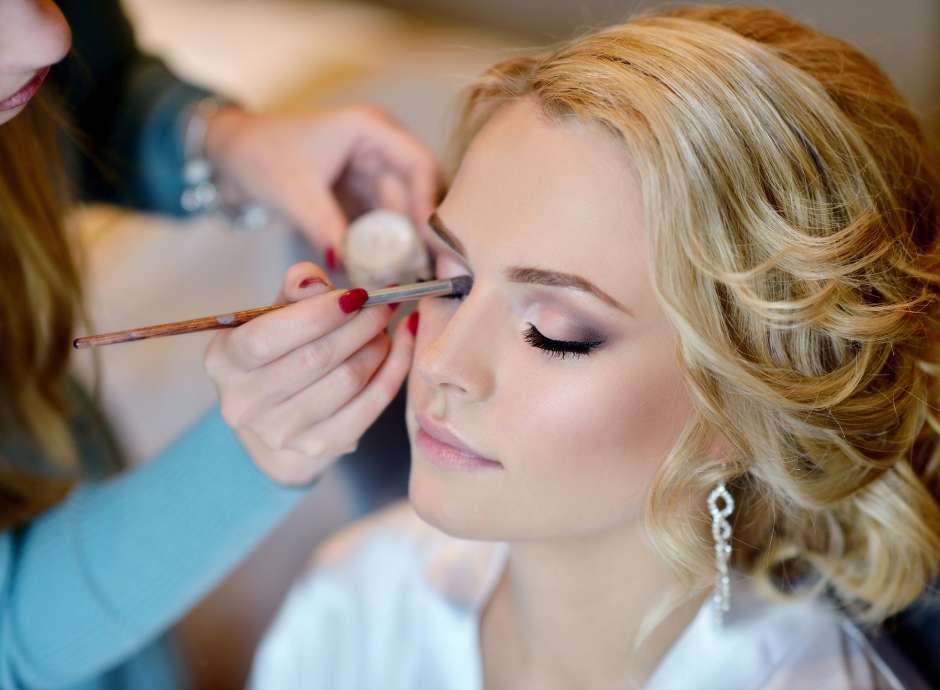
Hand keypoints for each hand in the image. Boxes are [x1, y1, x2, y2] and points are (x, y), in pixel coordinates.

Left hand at [204, 105, 439, 263]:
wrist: (230, 155)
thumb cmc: (260, 155)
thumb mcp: (294, 192)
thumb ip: (325, 228)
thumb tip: (351, 268)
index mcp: (369, 129)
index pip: (419, 165)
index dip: (429, 204)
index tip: (430, 245)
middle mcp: (379, 147)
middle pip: (416, 192)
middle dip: (418, 232)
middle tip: (422, 272)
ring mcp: (371, 170)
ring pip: (401, 212)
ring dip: (401, 244)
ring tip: (405, 279)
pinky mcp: (359, 192)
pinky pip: (381, 222)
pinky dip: (382, 246)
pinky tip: (385, 272)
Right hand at [204, 262, 416, 484]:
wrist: (278, 414)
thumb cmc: (278, 351)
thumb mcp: (274, 314)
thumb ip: (294, 290)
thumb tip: (314, 283)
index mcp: (224, 361)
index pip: (267, 336)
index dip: (319, 313)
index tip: (356, 294)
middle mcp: (245, 402)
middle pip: (316, 357)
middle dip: (360, 324)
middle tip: (384, 305)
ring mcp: (282, 431)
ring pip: (348, 379)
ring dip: (378, 346)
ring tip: (384, 327)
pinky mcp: (320, 446)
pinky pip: (371, 405)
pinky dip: (394, 370)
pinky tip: (402, 346)